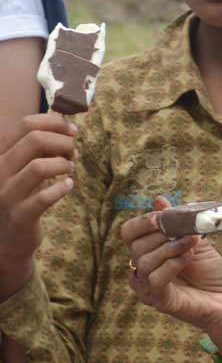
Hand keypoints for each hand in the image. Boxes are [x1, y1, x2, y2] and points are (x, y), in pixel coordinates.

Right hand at [0, 114, 75, 295]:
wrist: (6, 239)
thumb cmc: (21, 195)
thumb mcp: (23, 167)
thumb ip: (38, 147)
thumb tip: (65, 125)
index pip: (25, 125)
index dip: (55, 123)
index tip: (72, 131)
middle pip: (35, 140)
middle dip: (63, 142)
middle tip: (73, 153)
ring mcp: (5, 194)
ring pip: (40, 166)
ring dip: (63, 164)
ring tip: (69, 169)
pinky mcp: (19, 215)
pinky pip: (45, 197)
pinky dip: (62, 188)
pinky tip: (68, 186)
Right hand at [121, 197, 221, 348]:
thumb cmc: (212, 271)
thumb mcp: (196, 240)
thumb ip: (177, 223)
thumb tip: (158, 199)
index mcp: (150, 252)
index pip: (129, 234)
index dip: (142, 222)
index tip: (161, 216)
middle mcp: (144, 270)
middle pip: (136, 246)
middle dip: (161, 233)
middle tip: (185, 230)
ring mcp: (149, 288)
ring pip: (144, 261)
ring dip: (171, 247)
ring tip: (192, 243)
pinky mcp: (160, 301)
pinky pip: (155, 280)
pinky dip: (172, 264)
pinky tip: (188, 259)